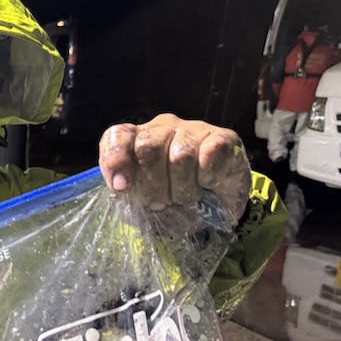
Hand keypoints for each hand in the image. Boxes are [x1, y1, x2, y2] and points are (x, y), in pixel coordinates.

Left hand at [98, 113, 250, 223]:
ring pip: (180, 155)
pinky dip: (208, 176)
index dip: (116, 161)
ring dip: (182, 188)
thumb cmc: (172, 206)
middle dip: (152, 186)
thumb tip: (121, 185)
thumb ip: (127, 193)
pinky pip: (211, 153)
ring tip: (186, 198)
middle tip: (161, 204)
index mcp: (136, 140)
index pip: (116, 137)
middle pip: (147, 148)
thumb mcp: (142, 206)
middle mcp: (162, 128)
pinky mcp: (224, 137)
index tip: (122, 188)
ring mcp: (193, 129)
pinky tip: (208, 184)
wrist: (215, 212)